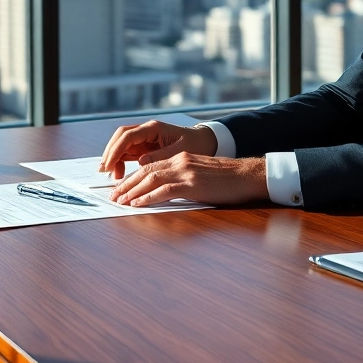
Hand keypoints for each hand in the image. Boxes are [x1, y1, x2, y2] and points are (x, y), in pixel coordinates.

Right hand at [98, 120, 216, 178]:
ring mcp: (144, 139)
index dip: (116, 150)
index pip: (128, 136)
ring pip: (121, 145)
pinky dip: (121, 162)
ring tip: (112, 176)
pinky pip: (127, 153)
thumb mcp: (182, 151)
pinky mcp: (145, 147)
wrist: (205, 141)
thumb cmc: (196, 144)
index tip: (109, 165)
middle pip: (120, 137)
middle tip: (104, 170)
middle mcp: (146, 131)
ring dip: (113, 158)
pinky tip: (120, 174)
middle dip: (110, 152)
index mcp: (154, 128)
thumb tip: (141, 162)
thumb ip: (161, 155)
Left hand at [110, 153, 267, 206]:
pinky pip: (164, 190)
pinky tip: (138, 204)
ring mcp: (186, 171)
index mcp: (181, 158)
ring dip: (132, 191)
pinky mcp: (192, 184)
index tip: (121, 188)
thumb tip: (167, 192)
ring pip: (151, 179)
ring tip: (120, 201)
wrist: (249, 175)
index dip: (133, 178)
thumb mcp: (201, 174)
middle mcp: (180, 161)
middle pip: (145, 171)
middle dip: (127, 184)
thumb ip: (183, 180)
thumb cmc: (229, 179)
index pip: (150, 166)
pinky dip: (148, 197)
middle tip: (113, 196)